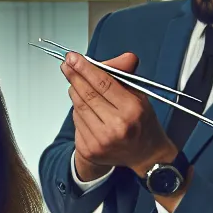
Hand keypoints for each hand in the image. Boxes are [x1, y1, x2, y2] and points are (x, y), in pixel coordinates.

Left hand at [64, 51, 174, 174]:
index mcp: (132, 110)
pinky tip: (87, 108)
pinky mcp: (89, 150)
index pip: (103, 83)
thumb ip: (123, 74)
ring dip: (75, 92)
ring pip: (78, 107)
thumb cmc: (142, 122)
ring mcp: (101, 141)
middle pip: (87, 94)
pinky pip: (77, 121)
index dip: (85, 68)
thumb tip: (115, 58)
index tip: (73, 57)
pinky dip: (79, 110)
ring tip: (78, 84)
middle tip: (67, 64)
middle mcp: (116, 127)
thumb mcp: (139, 94)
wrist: (145, 155)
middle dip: (74, 76)